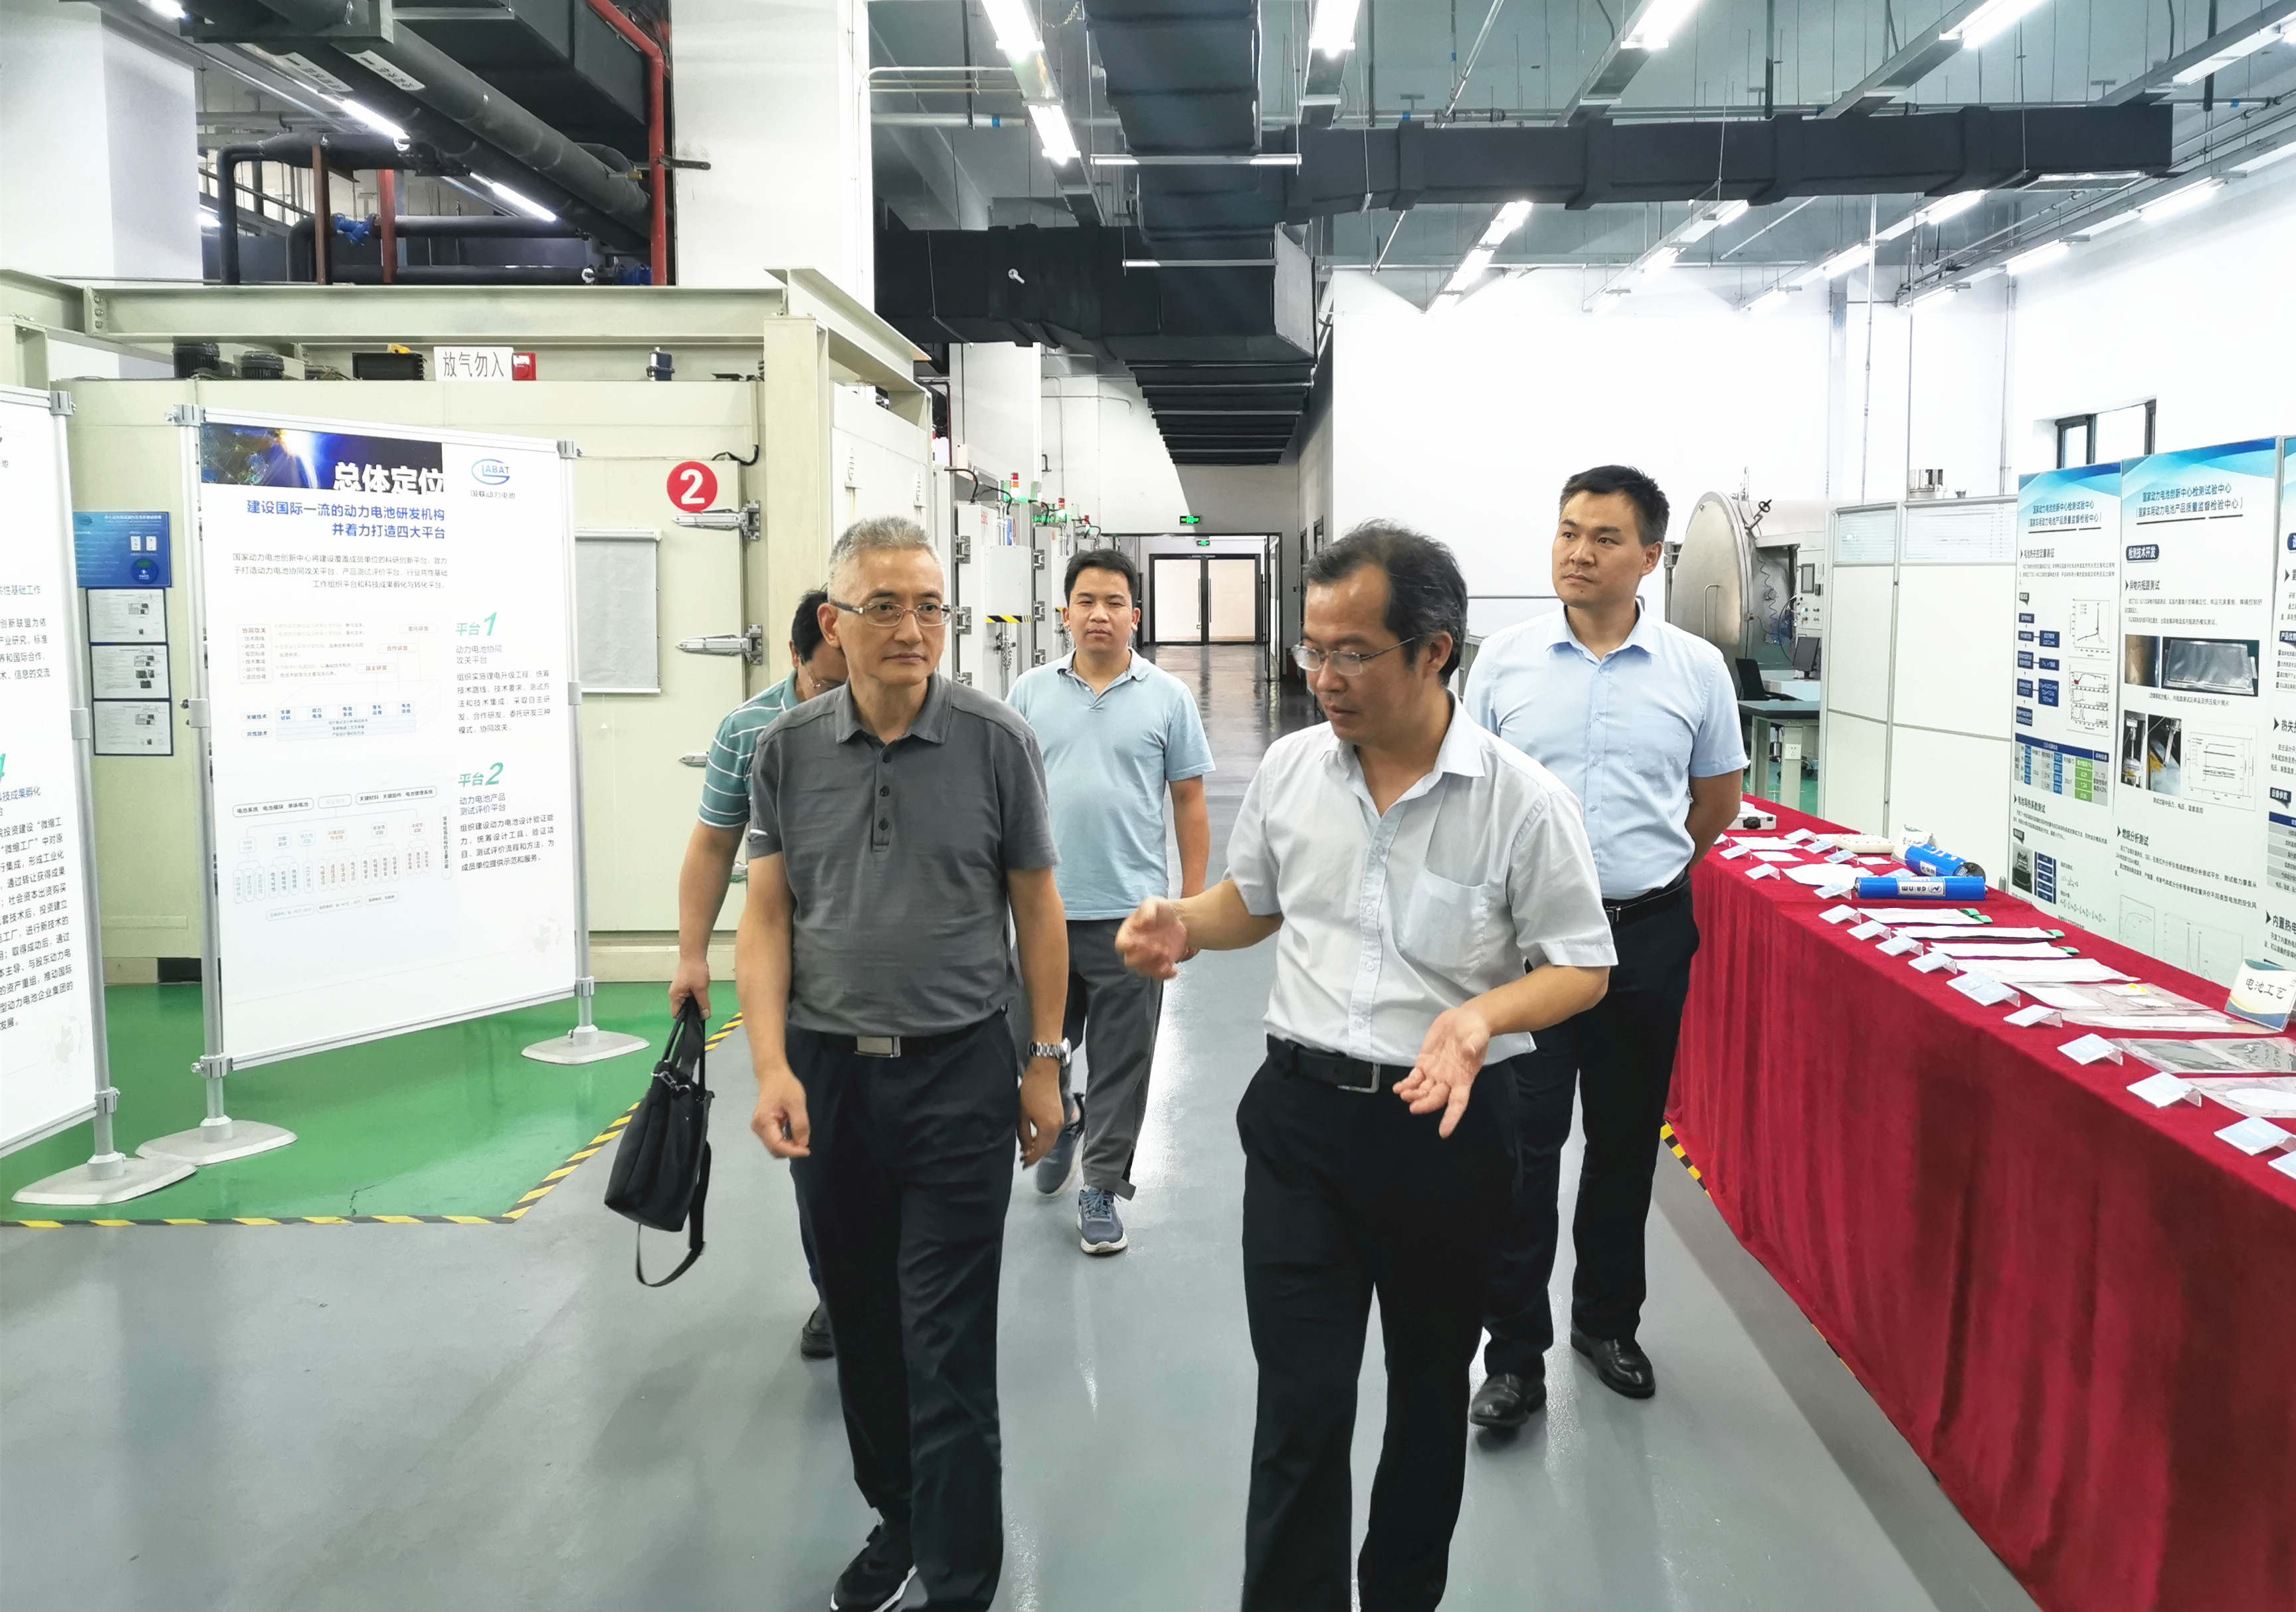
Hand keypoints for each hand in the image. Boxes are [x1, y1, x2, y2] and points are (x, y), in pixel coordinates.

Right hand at [668, 957, 711, 1018]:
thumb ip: (703, 1004)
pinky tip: (702, 991)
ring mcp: (679, 988)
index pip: (676, 1014)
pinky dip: (695, 995)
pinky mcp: (684, 984)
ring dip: (695, 1001)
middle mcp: (675, 993)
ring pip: (687, 1001)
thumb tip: (705, 1016)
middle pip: (682, 1008)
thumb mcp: (701, 989)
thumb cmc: (694, 970)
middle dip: (692, 1010)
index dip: (686, 1018)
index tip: (696, 1019)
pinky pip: (689, 994)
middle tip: (703, 1009)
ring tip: (703, 998)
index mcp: (675, 996)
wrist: (694, 955)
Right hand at [750, 1065, 810, 1157]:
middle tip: (806, 1144)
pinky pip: (775, 1141)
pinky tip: (795, 1135)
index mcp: (764, 1121)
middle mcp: (758, 1128)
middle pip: (775, 1149)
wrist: (773, 1075)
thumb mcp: (797, 1103)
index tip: (807, 1151)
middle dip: (791, 1150)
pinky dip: (785, 1142)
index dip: (793, 1151)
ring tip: (801, 1138)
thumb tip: (803, 1144)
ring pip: (775, 1147)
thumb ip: (800, 1124)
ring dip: (789, 1147)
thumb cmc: (785, 1086)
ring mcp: (759, 1128)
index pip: (777, 1145)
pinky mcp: (764, 1127)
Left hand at [1017, 1057, 1064, 1164]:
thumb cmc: (1030, 1092)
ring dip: (1042, 1147)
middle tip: (1025, 1159)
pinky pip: (1053, 1134)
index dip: (1032, 1158)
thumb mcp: (1022, 1115)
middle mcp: (1058, 1127)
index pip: (1041, 1150)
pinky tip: (1037, 1138)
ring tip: (1029, 1150)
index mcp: (1048, 1128)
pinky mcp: (1061, 1116)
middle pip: (1048, 1147)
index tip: (1024, 1164)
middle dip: (1037, 1155)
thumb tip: (1026, 1147)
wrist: (1044, 1073)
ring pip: (1052, 1141)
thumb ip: (1024, 1134)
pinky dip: (1046, 1139)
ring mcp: (1061, 1121)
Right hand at [1116, 897, 1188, 979]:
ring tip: (1167, 955)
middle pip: (1130, 961)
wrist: (1180, 919)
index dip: (1130, 946)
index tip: (1143, 940)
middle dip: (1144, 957)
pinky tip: (1173, 969)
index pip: (1121, 945)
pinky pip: (1157, 976)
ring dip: (1154, 967)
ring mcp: (1146, 958)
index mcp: (1128, 933)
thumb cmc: (1161, 910)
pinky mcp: (1159, 965)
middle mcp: (1134, 948)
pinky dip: (1165, 975)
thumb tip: (1142, 923)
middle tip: (1159, 948)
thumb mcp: (1153, 903)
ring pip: (1143, 970)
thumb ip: (1146, 910)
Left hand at [1393, 1004, 1490, 1138]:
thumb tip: (1469, 1049)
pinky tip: (1398, 1088)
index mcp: (1464, 1077)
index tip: (1444, 1132)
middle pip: (1436, 1098)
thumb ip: (1474, 1043)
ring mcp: (1435, 1073)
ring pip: (1423, 1090)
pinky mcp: (1425, 1063)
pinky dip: (1406, 1084)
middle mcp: (1448, 1080)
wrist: (1465, 1019)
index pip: (1458, 1103)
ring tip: (1402, 1093)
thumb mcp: (1478, 1034)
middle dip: (1425, 1104)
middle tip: (1413, 1107)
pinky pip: (1414, 1078)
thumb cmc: (1475, 1029)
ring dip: (1413, 1095)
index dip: (1452, 1117)